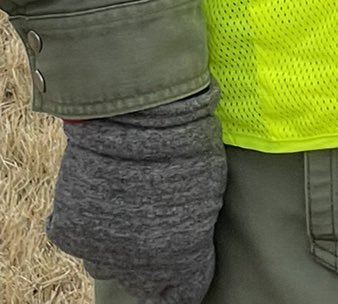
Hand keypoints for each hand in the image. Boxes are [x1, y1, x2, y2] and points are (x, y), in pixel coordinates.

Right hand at [47, 84, 225, 303]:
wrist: (138, 110)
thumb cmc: (186, 140)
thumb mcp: (208, 186)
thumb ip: (196, 223)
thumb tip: (190, 242)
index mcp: (177, 256)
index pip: (183, 291)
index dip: (186, 279)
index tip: (187, 268)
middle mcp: (136, 263)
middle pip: (140, 277)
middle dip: (148, 259)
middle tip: (152, 225)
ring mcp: (99, 248)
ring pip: (106, 259)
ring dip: (115, 241)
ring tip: (126, 204)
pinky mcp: (71, 230)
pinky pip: (79, 238)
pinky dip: (89, 220)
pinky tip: (103, 192)